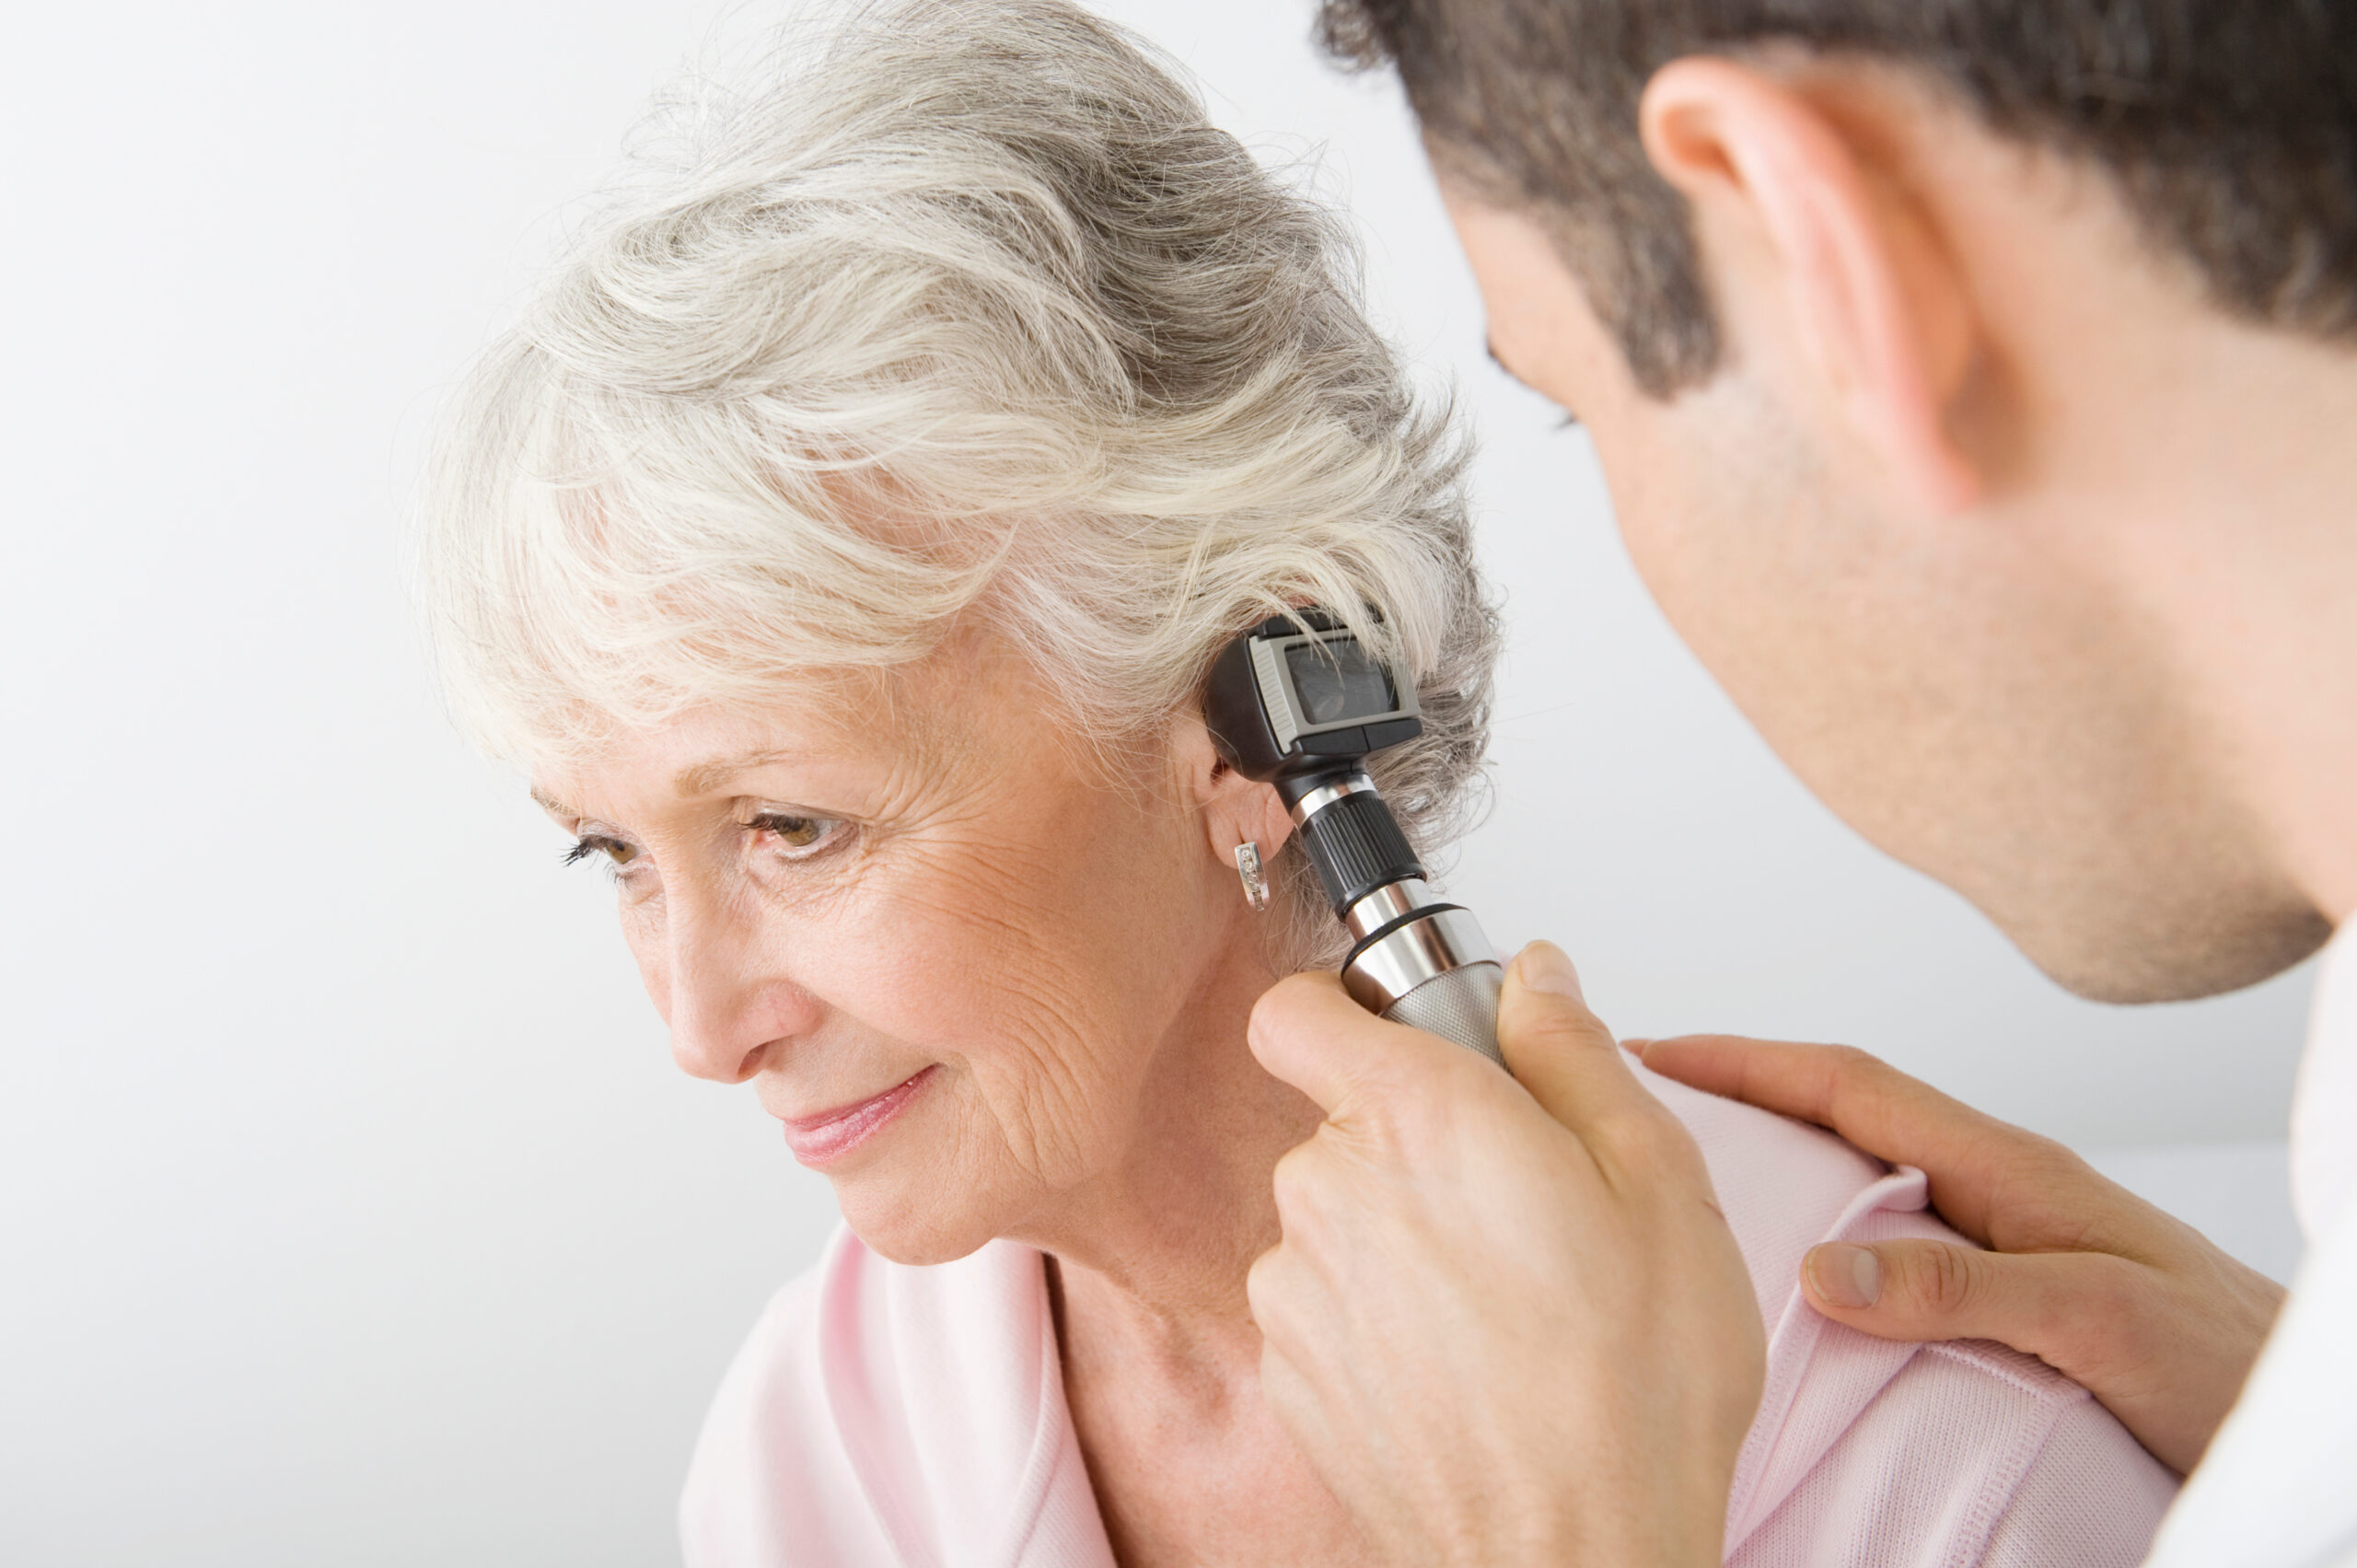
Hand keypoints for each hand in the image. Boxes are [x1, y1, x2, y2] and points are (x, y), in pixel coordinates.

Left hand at [1245, 943, 1764, 1567]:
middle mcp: (1330, 1190)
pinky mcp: (1289, 1371)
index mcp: (1419, 1117)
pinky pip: (1322, 1302)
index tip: (1402, 1034)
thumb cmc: (1632, 1388)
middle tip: (1520, 1195)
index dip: (1341, 1010)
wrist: (1576, 1557)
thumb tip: (1534, 980)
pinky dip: (1377, 1314)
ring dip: (1398, 1233)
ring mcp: (1296, 1288)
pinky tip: (1464, 1357)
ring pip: (1335, 1215)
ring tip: (1505, 1296)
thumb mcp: (1659, 1180)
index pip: (1295, 1011)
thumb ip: (1575, 1054)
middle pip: (1340, 1118)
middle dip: (1416, 1139)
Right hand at [1636, 1034, 2286, 1474]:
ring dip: (1772, 1165)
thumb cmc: (2227, 1361)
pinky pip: (1885, 1246)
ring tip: (1689, 1183)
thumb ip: (1963, 1285)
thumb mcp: (2098, 1316)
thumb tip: (1819, 1265)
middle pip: (1841, 1118)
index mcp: (2008, 1169)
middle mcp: (1995, 1192)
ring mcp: (1999, 1239)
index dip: (1746, 1061)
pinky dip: (1816, 1235)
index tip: (1654, 1051)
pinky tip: (1784, 1277)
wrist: (2304, 1418)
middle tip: (1643, 1106)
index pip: (1851, 1087)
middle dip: (1739, 1096)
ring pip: (1859, 1181)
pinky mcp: (2005, 1295)